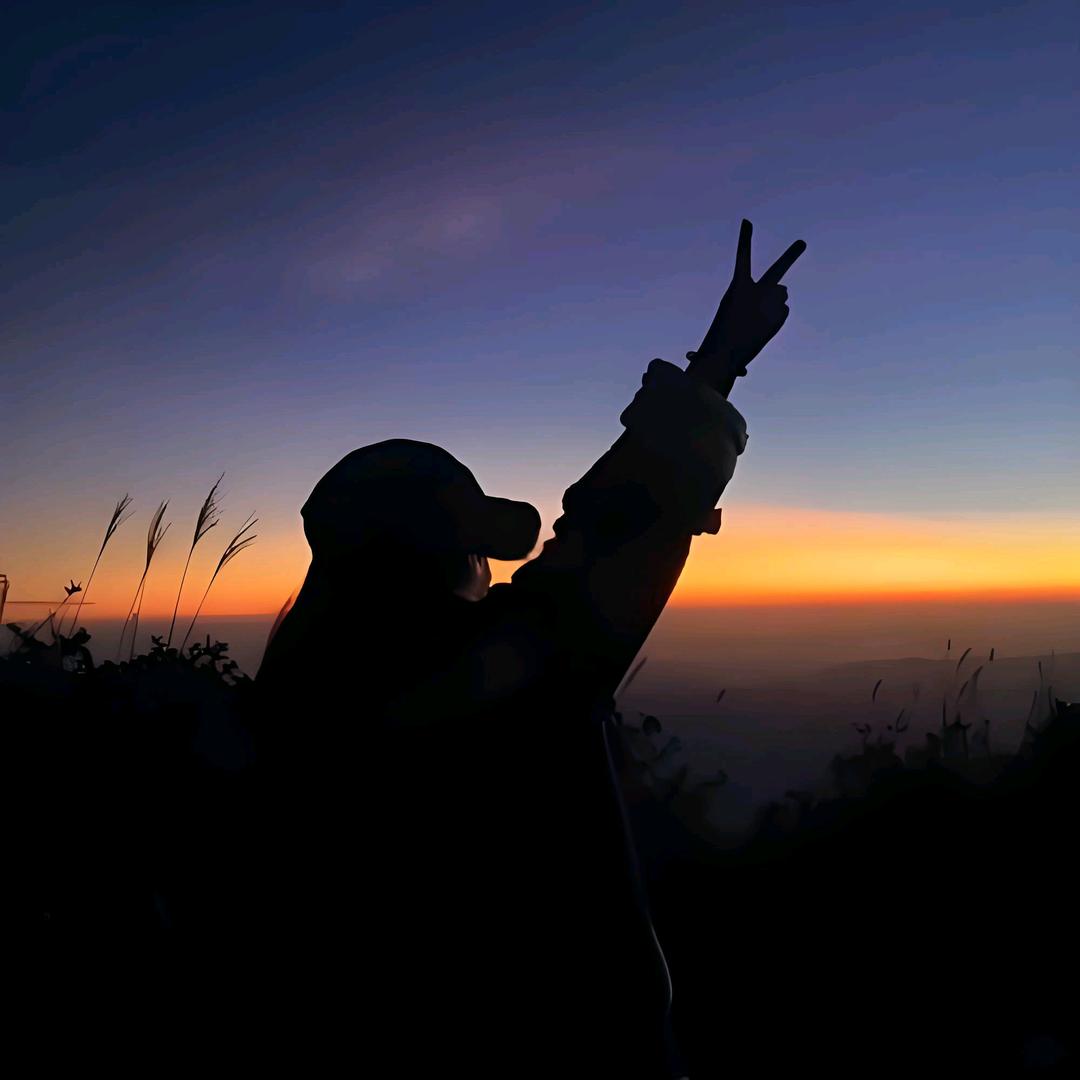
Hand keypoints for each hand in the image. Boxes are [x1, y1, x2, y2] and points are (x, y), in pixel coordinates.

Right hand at [686, 220, 805, 392]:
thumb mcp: (732, 314)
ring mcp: (772, 302)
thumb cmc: (722, 336)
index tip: (748, 221)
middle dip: (792, 255)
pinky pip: (783, 311)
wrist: (727, 353)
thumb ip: (755, 300)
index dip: (745, 238)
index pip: (743, 256)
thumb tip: (784, 292)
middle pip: (779, 270)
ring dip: (774, 302)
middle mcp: (759, 290)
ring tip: (758, 318)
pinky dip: (776, 317)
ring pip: (780, 296)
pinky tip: (763, 327)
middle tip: (803, 243)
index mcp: (738, 287)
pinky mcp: (782, 314)